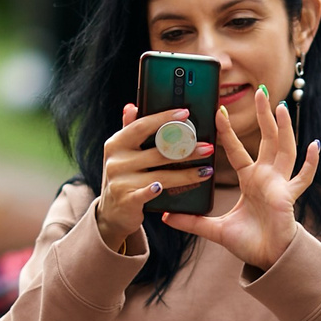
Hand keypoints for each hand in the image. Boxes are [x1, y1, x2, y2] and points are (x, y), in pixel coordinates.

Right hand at [92, 102, 214, 251]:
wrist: (112, 214)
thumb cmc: (124, 178)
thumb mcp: (123, 153)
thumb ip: (129, 130)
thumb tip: (132, 106)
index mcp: (116, 144)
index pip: (141, 126)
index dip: (163, 118)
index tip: (185, 113)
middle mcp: (116, 161)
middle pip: (157, 151)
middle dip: (185, 149)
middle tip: (208, 147)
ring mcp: (120, 181)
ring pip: (160, 175)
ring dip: (187, 173)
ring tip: (207, 170)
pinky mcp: (127, 200)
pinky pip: (147, 193)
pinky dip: (157, 189)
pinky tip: (169, 187)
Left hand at [159, 88, 320, 269]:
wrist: (267, 260)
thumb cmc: (248, 242)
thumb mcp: (215, 230)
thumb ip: (192, 222)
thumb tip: (166, 217)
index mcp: (250, 180)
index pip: (238, 149)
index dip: (229, 131)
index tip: (220, 111)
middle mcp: (267, 177)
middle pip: (267, 139)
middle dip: (264, 116)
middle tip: (262, 92)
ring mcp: (280, 184)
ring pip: (285, 150)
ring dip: (284, 129)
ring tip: (281, 107)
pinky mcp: (288, 196)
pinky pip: (303, 177)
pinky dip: (311, 163)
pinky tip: (315, 146)